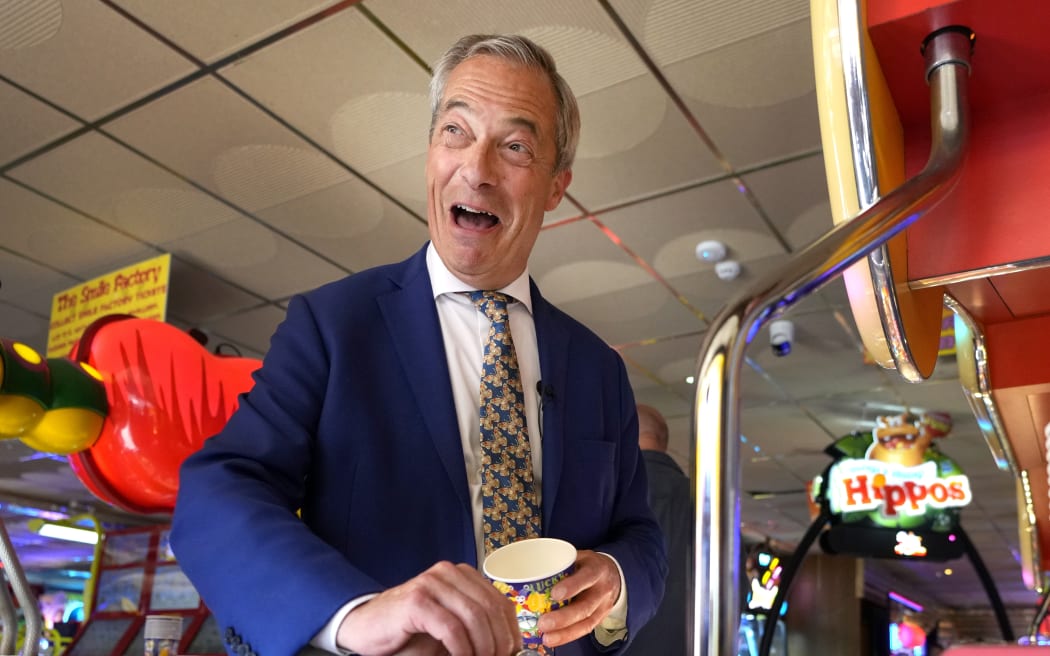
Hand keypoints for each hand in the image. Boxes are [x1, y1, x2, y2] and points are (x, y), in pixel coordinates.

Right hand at [336, 561, 520, 655]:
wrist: (366, 627)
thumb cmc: (409, 630)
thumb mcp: (450, 626)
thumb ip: (476, 627)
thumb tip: (508, 646)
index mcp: (461, 575)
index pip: (500, 602)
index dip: (511, 631)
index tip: (512, 652)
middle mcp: (447, 573)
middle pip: (490, 609)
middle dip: (499, 642)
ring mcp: (431, 584)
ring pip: (474, 617)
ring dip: (482, 648)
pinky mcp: (416, 601)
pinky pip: (451, 627)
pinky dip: (461, 649)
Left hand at [536, 550, 620, 647]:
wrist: (613, 575)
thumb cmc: (589, 565)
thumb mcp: (579, 556)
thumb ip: (561, 562)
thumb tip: (533, 568)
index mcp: (596, 569)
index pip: (587, 577)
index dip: (572, 586)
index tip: (554, 594)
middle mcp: (602, 589)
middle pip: (585, 607)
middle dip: (563, 618)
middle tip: (543, 623)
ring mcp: (602, 607)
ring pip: (585, 622)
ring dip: (564, 633)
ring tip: (546, 637)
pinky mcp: (599, 619)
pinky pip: (584, 630)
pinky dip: (567, 636)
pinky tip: (553, 639)